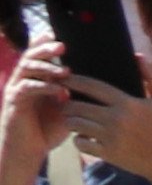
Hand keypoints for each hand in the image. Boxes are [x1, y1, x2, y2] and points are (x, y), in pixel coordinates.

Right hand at [0, 37, 65, 180]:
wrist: (28, 149)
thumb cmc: (48, 128)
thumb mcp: (67, 108)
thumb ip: (77, 95)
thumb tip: (103, 85)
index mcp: (36, 77)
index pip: (39, 54)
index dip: (46, 43)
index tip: (61, 35)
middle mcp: (24, 79)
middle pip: (31, 56)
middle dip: (46, 48)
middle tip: (63, 45)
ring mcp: (17, 89)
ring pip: (27, 69)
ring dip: (46, 67)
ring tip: (64, 70)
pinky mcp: (15, 102)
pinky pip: (26, 88)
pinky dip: (43, 87)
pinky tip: (57, 89)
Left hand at [55, 59, 151, 181]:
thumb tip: (138, 56)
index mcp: (127, 103)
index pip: (92, 86)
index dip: (74, 80)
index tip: (64, 78)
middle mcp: (116, 119)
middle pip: (78, 105)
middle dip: (67, 102)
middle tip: (65, 101)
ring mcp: (110, 137)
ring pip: (76, 124)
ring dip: (70, 120)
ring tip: (72, 118)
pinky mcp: (107, 153)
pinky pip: (80, 143)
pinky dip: (78, 140)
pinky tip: (83, 137)